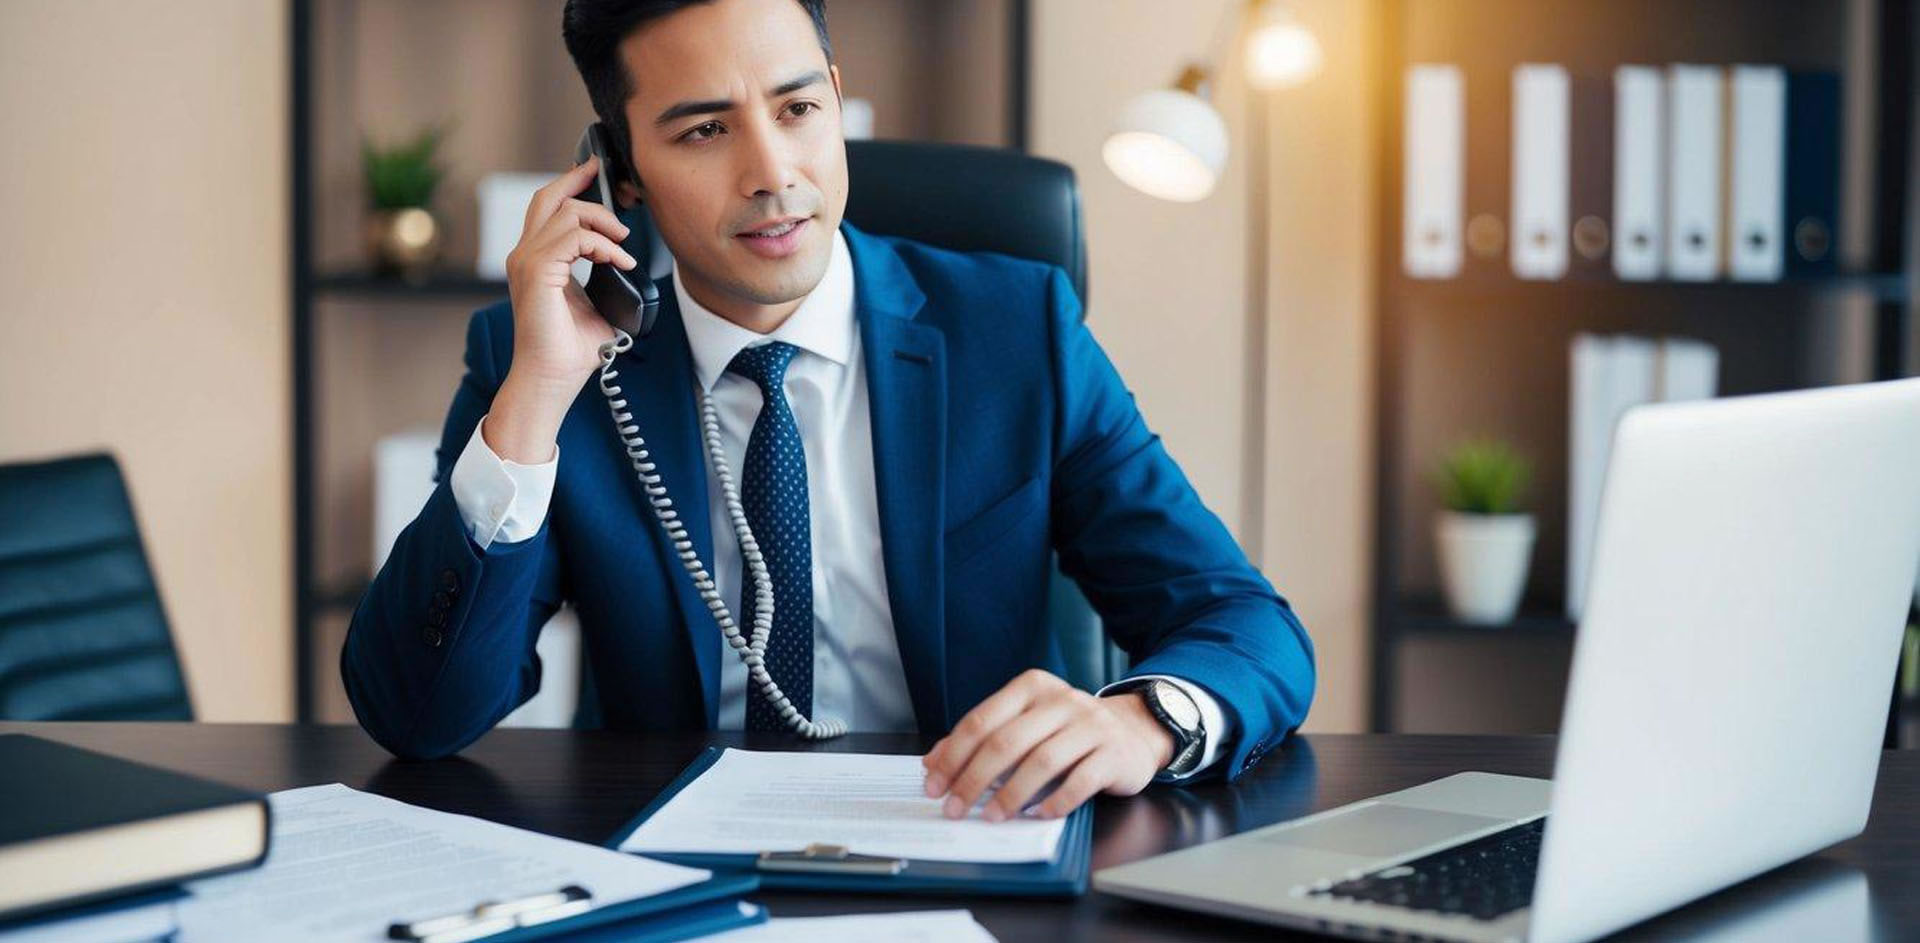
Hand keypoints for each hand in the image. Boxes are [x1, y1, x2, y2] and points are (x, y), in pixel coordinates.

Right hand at [488, 155, 639, 461]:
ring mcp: (527, 261)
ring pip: (566, 212)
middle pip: (548, 197)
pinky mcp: (536, 272)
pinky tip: (621, 260)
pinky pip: (575, 238)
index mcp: (536, 260)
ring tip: (623, 243)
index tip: (596, 176)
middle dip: (579, 179)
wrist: (552, 378)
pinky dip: (604, 245)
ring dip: (603, 222)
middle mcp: (526, 255)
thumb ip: (605, 277)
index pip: (548, 209)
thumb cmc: (570, 350)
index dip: (571, 186)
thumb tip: (629, 264)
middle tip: (604, 171)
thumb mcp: (596, 304)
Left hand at [920, 670, 1172, 821]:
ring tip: (993, 816)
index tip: (934, 785)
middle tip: (956, 808)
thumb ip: (983, 738)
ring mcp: (1090, 725)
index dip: (953, 756)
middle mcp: (1061, 701)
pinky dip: (1056, 801)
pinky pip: (1080, 780)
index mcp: (1031, 688)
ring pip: (1042, 761)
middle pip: (1007, 742)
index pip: (982, 721)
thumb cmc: (1068, 730)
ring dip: (1011, 794)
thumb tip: (934, 762)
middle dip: (974, 780)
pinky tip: (1038, 814)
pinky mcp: (1113, 753)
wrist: (1133, 730)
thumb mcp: (1026, 723)